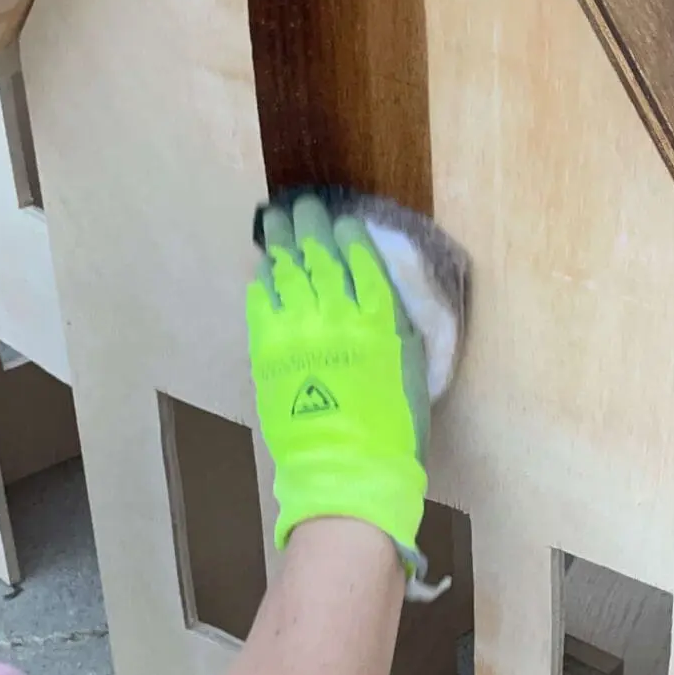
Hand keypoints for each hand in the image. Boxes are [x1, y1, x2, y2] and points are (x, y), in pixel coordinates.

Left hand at [247, 195, 427, 568]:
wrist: (348, 471)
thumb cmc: (394, 428)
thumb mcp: (412, 368)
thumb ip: (396, 324)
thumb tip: (380, 292)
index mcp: (380, 318)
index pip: (361, 257)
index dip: (349, 232)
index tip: (342, 217)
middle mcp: (337, 314)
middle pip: (319, 253)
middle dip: (310, 223)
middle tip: (303, 203)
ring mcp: (298, 330)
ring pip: (286, 269)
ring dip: (280, 240)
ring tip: (276, 219)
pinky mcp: (268, 351)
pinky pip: (261, 302)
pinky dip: (262, 280)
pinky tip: (261, 265)